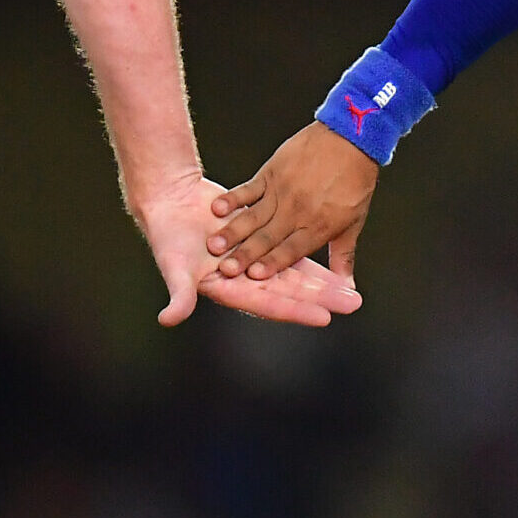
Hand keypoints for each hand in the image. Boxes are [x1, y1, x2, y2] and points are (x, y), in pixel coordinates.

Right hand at [132, 171, 361, 327]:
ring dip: (321, 277)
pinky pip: (290, 242)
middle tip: (352, 303)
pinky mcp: (261, 231)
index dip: (297, 308)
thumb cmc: (165, 236)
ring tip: (349, 285)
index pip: (270, 302)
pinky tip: (335, 249)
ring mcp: (255, 254)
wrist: (167, 199)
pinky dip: (310, 246)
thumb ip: (178, 293)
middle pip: (290, 288)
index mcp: (231, 287)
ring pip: (294, 266)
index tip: (325, 317)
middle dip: (321, 296)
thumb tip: (169, 319)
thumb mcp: (173, 264)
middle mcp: (247, 275)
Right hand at [207, 122, 379, 281]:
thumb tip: (347, 286)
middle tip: (225, 269)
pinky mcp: (272, 173)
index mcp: (317, 227)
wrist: (352, 137)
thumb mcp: (354, 222)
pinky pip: (248, 189)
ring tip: (213, 245)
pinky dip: (233, 199)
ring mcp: (282, 192)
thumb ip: (344, 255)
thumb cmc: (355, 181)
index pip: (291, 250)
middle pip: (267, 237)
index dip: (272, 264)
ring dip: (232, 231)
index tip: (253, 276)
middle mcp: (297, 212)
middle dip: (245, 255)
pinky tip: (216, 208)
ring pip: (253, 216)